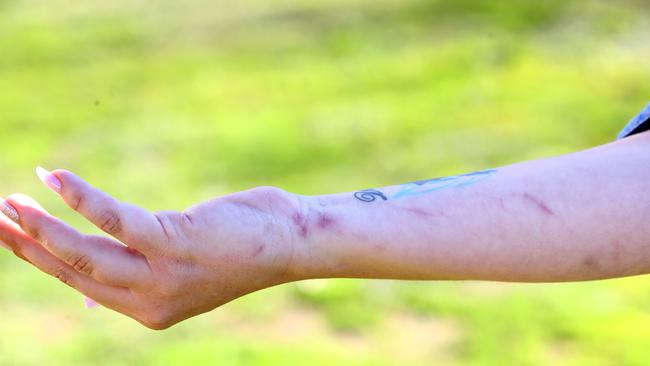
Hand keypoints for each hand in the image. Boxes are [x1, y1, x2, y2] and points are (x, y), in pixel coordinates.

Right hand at [0, 169, 304, 328]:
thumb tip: (85, 282)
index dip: (39, 259)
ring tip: (9, 200)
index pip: (79, 284)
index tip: (10, 234)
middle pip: (72, 271)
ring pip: (85, 252)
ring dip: (41, 225)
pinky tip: (54, 177)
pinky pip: (115, 220)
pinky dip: (81, 197)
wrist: (290, 244)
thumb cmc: (236, 247)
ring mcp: (162, 275)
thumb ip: (136, 275)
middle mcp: (149, 300)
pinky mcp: (174, 243)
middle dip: (26, 244)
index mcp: (147, 308)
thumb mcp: (181, 269)